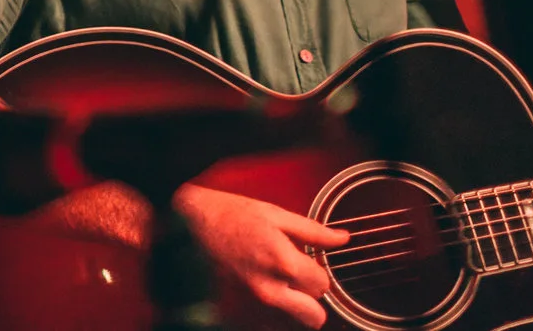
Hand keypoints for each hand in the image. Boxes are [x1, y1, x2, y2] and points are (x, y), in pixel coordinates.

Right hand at [175, 184, 348, 327]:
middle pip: (315, 316)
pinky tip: (264, 285)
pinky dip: (274, 310)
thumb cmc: (230, 213)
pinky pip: (270, 321)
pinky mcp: (240, 308)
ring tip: (281, 280)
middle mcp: (270, 288)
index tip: (306, 259)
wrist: (189, 221)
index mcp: (283, 262)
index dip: (317, 270)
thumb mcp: (275, 213)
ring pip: (294, 322)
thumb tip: (343, 238)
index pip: (323, 285)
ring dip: (294, 306)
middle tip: (298, 275)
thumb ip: (314, 231)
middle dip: (310, 296)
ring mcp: (253, 301)